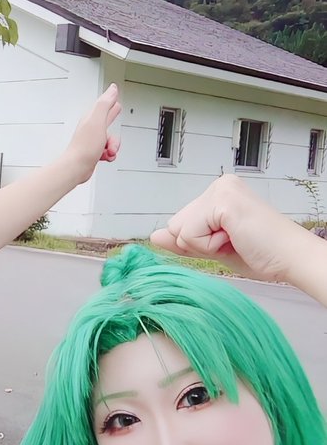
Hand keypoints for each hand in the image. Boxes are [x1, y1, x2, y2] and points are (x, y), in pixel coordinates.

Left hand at [64, 84, 120, 184]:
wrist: (77, 167)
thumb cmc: (85, 146)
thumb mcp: (98, 121)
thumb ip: (105, 104)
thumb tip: (112, 89)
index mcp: (92, 117)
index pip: (104, 104)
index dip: (110, 99)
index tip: (114, 93)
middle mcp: (91, 127)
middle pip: (108, 120)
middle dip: (114, 120)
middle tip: (117, 110)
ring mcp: (92, 140)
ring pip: (110, 139)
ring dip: (113, 146)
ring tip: (109, 151)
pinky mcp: (93, 151)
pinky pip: (107, 150)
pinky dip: (109, 155)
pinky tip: (105, 156)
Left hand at [149, 174, 309, 283]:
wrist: (290, 259)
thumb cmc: (262, 253)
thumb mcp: (213, 248)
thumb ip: (183, 242)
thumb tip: (153, 237)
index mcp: (218, 193)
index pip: (180, 224)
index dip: (199, 243)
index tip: (231, 241)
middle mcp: (218, 185)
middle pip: (175, 226)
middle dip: (199, 244)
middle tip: (234, 242)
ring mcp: (220, 190)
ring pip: (179, 231)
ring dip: (205, 246)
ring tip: (236, 240)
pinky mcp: (221, 201)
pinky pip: (190, 235)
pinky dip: (210, 247)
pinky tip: (236, 239)